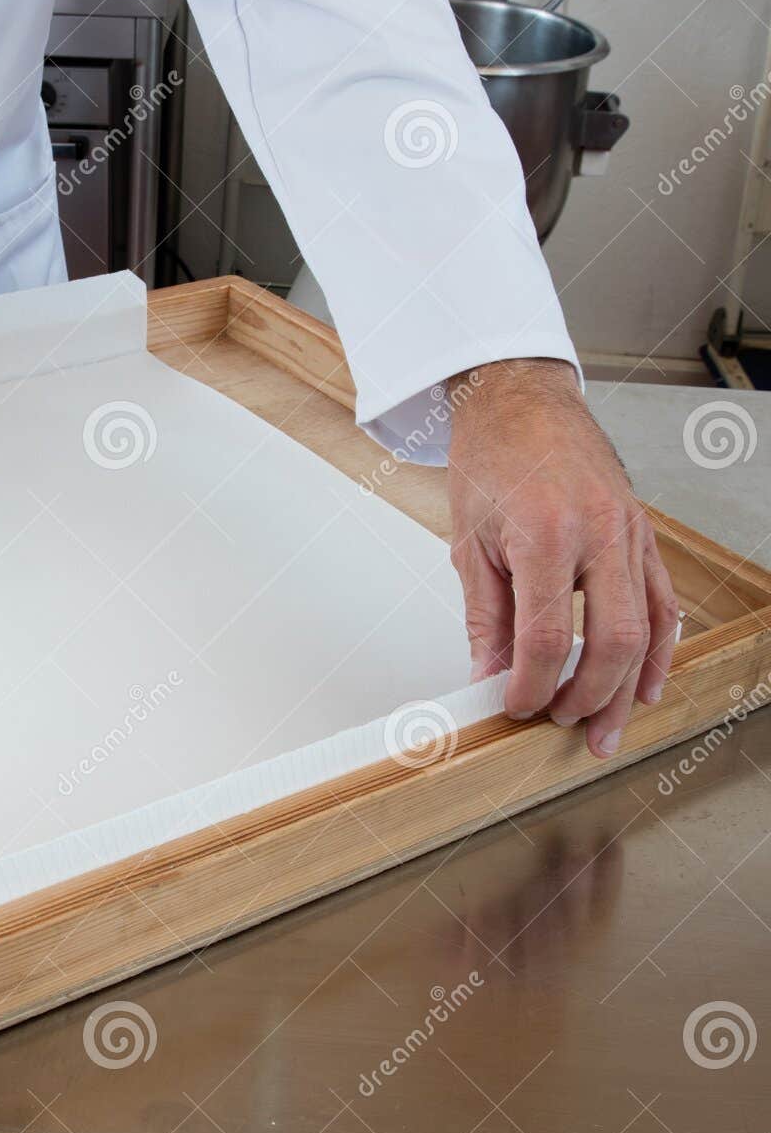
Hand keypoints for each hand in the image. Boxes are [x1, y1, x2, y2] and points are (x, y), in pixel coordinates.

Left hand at [446, 358, 678, 758]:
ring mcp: (631, 533)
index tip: (515, 708)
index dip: (533, 685)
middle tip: (559, 724)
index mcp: (547, 534)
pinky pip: (663, 601)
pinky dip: (658, 649)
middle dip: (587, 696)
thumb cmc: (491, 459)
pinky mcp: (644, 534)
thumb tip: (489, 676)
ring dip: (628, 688)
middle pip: (613, 641)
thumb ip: (485, 616)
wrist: (521, 400)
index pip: (549, 637)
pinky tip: (645, 685)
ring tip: (607, 732)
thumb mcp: (469, 541)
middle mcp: (599, 534)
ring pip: (648, 629)